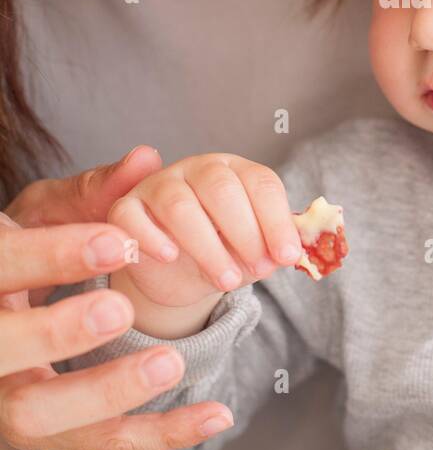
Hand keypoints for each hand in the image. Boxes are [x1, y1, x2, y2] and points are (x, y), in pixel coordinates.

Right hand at [0, 147, 233, 449]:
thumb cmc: (19, 261)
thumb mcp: (41, 217)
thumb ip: (91, 193)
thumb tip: (147, 159)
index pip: (1, 269)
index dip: (54, 257)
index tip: (121, 240)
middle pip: (2, 352)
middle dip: (59, 332)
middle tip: (120, 306)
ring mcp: (7, 400)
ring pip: (42, 415)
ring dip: (107, 392)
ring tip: (171, 362)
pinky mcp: (50, 435)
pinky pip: (103, 443)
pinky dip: (163, 433)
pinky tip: (215, 413)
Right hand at [106, 153, 303, 318]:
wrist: (177, 274)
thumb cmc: (223, 252)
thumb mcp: (253, 251)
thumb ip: (272, 249)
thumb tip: (290, 255)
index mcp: (235, 170)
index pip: (260, 182)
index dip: (277, 220)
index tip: (288, 256)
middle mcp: (196, 169)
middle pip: (221, 188)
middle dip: (245, 233)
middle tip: (258, 270)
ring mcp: (158, 186)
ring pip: (179, 205)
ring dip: (207, 247)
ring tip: (227, 280)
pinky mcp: (125, 209)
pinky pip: (131, 216)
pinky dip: (151, 237)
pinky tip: (170, 258)